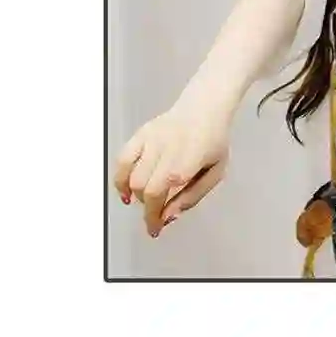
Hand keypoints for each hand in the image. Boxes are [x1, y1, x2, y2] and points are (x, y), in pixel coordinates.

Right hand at [113, 103, 230, 236]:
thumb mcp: (215, 173)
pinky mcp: (141, 134)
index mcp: (187, 158)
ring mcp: (151, 139)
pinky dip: (120, 178)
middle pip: (144, 187)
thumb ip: (192, 197)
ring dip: (134, 196)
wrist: (204, 107)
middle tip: (153, 219)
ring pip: (131, 175)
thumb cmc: (212, 142)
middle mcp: (166, 147)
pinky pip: (122, 159)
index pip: (161, 191)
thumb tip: (168, 216)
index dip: (155, 214)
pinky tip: (126, 190)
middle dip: (146, 209)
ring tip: (142, 203)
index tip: (155, 228)